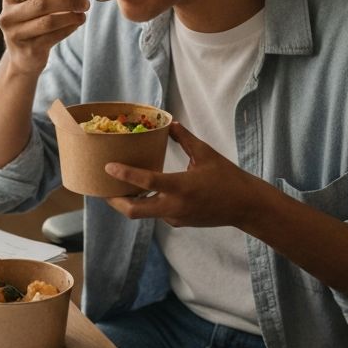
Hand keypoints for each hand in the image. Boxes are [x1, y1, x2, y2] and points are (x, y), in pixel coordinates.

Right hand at [0, 0, 88, 76]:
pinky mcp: (29, 50)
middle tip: (85, 1)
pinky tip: (77, 24)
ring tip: (83, 14)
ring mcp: (16, 35)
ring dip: (70, 16)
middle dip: (67, 1)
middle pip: (41, 3)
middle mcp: (8, 16)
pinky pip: (53, 37)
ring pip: (49, 22)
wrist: (23, 58)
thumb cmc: (32, 25)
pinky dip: (68, 29)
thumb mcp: (35, 4)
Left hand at [103, 123, 262, 228]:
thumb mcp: (206, 154)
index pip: (146, 182)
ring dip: (131, 202)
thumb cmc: (227, 177)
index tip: (108, 167)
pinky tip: (146, 191)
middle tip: (103, 189)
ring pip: (144, 213)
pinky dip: (149, 203)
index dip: (124, 175)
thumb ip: (185, 139)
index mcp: (181, 187)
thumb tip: (170, 124)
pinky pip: (158, 213)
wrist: (245, 206)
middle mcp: (174, 206)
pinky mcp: (179, 223)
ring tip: (119, 187)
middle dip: (115, 202)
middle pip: (134, 211)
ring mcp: (176, 217)